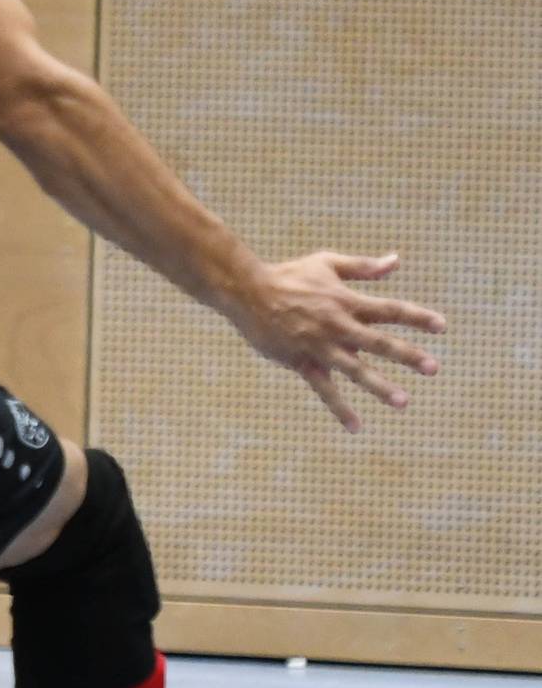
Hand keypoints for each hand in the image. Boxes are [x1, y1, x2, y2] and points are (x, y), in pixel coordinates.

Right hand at [222, 251, 445, 431]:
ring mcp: (319, 345)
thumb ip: (363, 267)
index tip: (442, 326)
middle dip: (407, 355)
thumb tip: (397, 261)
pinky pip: (324, 388)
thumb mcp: (327, 264)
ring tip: (403, 401)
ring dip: (379, 385)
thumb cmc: (288, 275)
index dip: (417, 316)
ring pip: (354, 369)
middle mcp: (337, 324)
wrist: (246, 291)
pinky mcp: (301, 361)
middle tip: (433, 368)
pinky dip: (339, 407)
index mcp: (347, 300)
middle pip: (379, 341)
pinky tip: (356, 426)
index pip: (390, 309)